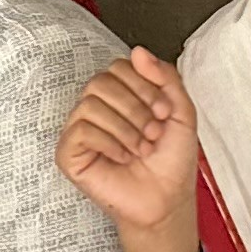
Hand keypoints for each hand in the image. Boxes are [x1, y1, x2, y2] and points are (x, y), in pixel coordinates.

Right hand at [59, 48, 206, 251]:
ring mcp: (80, 130)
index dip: (145, 85)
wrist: (167, 200)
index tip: (164, 112)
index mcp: (121, 96)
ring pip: (90, 104)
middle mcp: (97, 108)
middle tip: (152, 133)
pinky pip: (81, 130)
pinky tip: (121, 157)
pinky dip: (108, 143)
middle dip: (135, 107)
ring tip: (139, 149)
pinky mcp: (68, 153)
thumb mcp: (182, 112)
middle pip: (101, 81)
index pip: (119, 66)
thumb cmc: (171, 162)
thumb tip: (138, 51)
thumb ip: (166, 77)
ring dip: (125, 128)